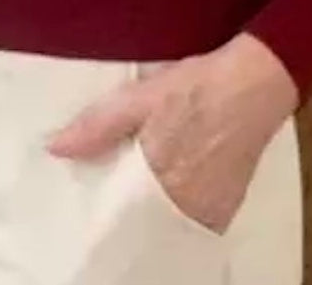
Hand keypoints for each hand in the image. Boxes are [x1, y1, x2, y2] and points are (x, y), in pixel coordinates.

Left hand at [45, 33, 298, 235]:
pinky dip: (176, 213)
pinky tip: (166, 192)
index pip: (120, 216)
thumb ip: (98, 125)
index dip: (102, 212)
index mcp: (161, 180)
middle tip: (107, 197)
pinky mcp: (227, 208)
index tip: (86, 206)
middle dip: (125, 216)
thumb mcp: (140, 97)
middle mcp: (188, 206)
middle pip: (145, 225)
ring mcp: (211, 212)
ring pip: (169, 226)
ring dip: (151, 215)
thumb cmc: (196, 88)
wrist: (255, 84)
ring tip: (134, 194)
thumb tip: (56, 148)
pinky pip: (192, 223)